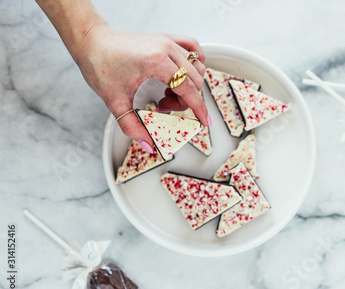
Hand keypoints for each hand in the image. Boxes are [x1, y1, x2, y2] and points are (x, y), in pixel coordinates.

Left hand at [74, 24, 207, 151]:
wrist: (92, 42)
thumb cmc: (100, 65)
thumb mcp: (115, 101)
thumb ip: (132, 126)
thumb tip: (149, 145)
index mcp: (155, 62)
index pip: (188, 89)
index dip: (198, 109)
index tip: (204, 122)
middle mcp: (166, 48)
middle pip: (194, 81)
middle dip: (185, 101)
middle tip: (163, 106)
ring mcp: (168, 41)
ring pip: (196, 68)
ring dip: (187, 85)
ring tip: (166, 91)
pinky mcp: (167, 38)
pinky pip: (194, 49)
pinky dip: (194, 63)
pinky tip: (183, 73)